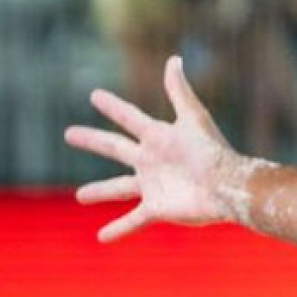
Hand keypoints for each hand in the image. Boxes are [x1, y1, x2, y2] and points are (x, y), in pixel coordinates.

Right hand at [65, 55, 242, 241]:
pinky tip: (101, 238)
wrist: (227, 187)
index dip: (112, 106)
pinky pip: (132, 220)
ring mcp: (151, 185)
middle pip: (114, 147)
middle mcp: (150, 160)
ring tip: (80, 196)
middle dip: (91, 140)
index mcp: (157, 137)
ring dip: (99, 191)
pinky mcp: (156, 208)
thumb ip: (179, 91)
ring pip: (118, 187)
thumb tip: (174, 58)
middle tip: (69, 133)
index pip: (128, 118)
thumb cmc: (212, 152)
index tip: (95, 95)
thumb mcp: (193, 118)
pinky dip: (118, 229)